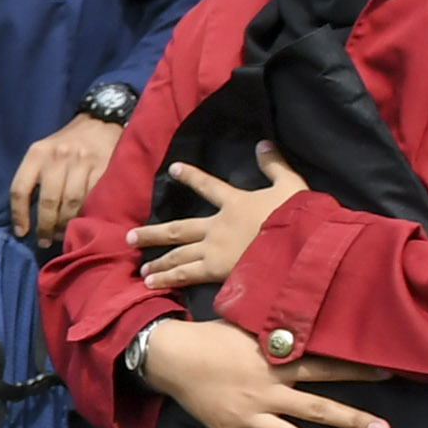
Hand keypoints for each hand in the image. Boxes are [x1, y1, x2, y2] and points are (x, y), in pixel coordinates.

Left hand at [10, 111, 127, 242]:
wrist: (100, 123)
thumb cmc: (66, 145)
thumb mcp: (43, 152)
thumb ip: (33, 178)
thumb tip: (25, 217)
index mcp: (37, 153)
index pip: (20, 189)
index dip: (19, 215)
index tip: (22, 233)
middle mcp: (58, 157)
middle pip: (48, 201)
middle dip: (45, 226)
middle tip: (45, 241)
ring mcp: (82, 162)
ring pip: (70, 203)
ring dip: (66, 225)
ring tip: (63, 235)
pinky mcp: (103, 168)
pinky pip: (92, 198)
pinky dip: (86, 214)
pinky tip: (82, 222)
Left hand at [130, 144, 306, 291]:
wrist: (296, 243)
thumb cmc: (296, 215)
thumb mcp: (290, 185)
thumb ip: (275, 165)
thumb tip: (263, 143)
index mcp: (235, 203)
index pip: (208, 186)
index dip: (190, 177)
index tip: (172, 169)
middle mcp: (217, 226)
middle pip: (179, 228)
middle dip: (154, 233)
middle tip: (130, 237)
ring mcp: (213, 249)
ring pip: (178, 254)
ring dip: (158, 261)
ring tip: (141, 269)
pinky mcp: (215, 270)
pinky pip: (185, 275)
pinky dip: (167, 279)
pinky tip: (150, 285)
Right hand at [135, 318, 393, 427]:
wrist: (170, 356)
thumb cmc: (211, 336)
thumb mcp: (249, 326)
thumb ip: (279, 332)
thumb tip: (306, 322)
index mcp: (275, 364)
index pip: (326, 368)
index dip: (358, 372)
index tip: (390, 376)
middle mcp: (267, 392)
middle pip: (317, 409)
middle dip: (353, 421)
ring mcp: (248, 416)